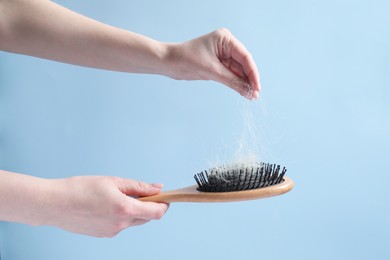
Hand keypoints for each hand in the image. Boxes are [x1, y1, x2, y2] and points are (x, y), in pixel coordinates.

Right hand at [45, 176, 168, 236]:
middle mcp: (120, 225)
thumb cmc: (80, 188)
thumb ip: (138, 186)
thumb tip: (157, 188)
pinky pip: (120, 226)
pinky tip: (107, 206)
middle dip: (149, 206)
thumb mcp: (113, 181)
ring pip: (133, 222)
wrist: (53, 204)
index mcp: (125, 209)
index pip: (157, 213)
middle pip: (146, 218)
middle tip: (141, 193)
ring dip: (134, 211)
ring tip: (118, 197)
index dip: (164, 205)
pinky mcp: (103, 235)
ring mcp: (111, 232)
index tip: (164, 197)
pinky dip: (121, 216)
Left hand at [167, 28, 260, 99]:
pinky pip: (230, 73)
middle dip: (249, 79)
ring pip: (238, 70)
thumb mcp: (211, 71)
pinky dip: (235, 82)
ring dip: (243, 82)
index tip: (257, 87)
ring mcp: (222, 54)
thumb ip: (232, 81)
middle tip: (255, 94)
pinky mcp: (217, 63)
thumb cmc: (186, 60)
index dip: (252, 73)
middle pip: (243, 64)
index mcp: (225, 39)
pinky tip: (242, 91)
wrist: (168, 62)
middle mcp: (226, 44)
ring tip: (251, 95)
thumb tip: (248, 91)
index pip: (245, 57)